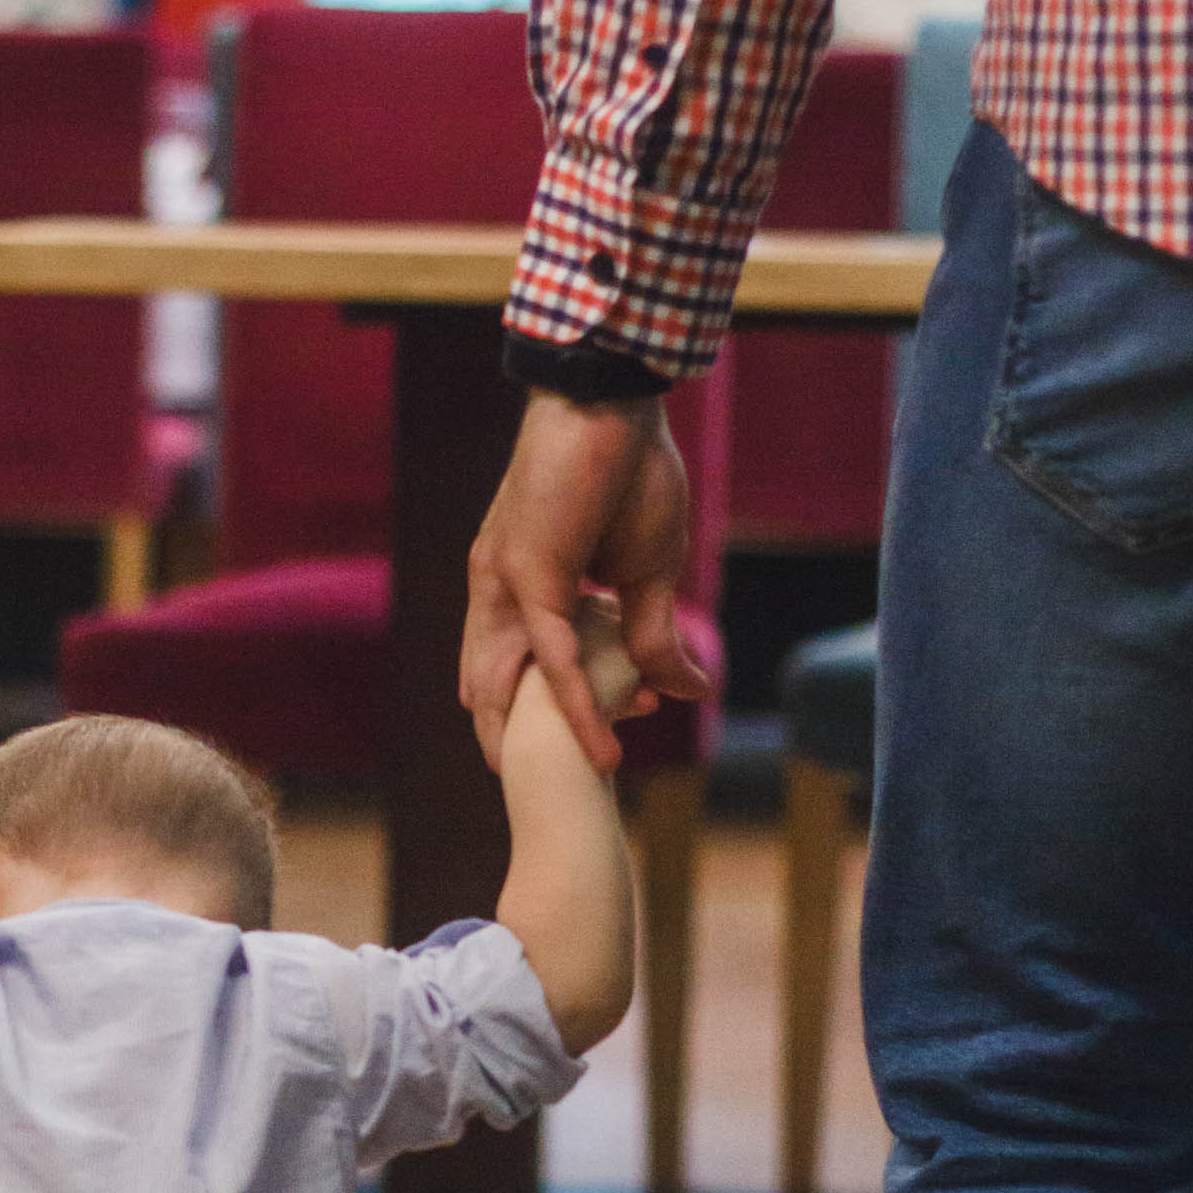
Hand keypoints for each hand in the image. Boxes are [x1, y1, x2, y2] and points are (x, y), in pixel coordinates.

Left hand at [460, 388, 710, 774]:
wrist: (614, 403)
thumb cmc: (629, 473)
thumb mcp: (648, 571)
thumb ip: (653, 634)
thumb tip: (692, 687)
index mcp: (528, 586)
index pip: (536, 665)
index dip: (570, 707)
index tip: (617, 739)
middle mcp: (503, 591)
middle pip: (499, 683)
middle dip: (521, 736)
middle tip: (543, 786)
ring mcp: (509, 585)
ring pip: (511, 682)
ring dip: (534, 738)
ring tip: (552, 789)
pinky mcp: (529, 576)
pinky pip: (555, 658)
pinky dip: (578, 705)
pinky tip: (601, 745)